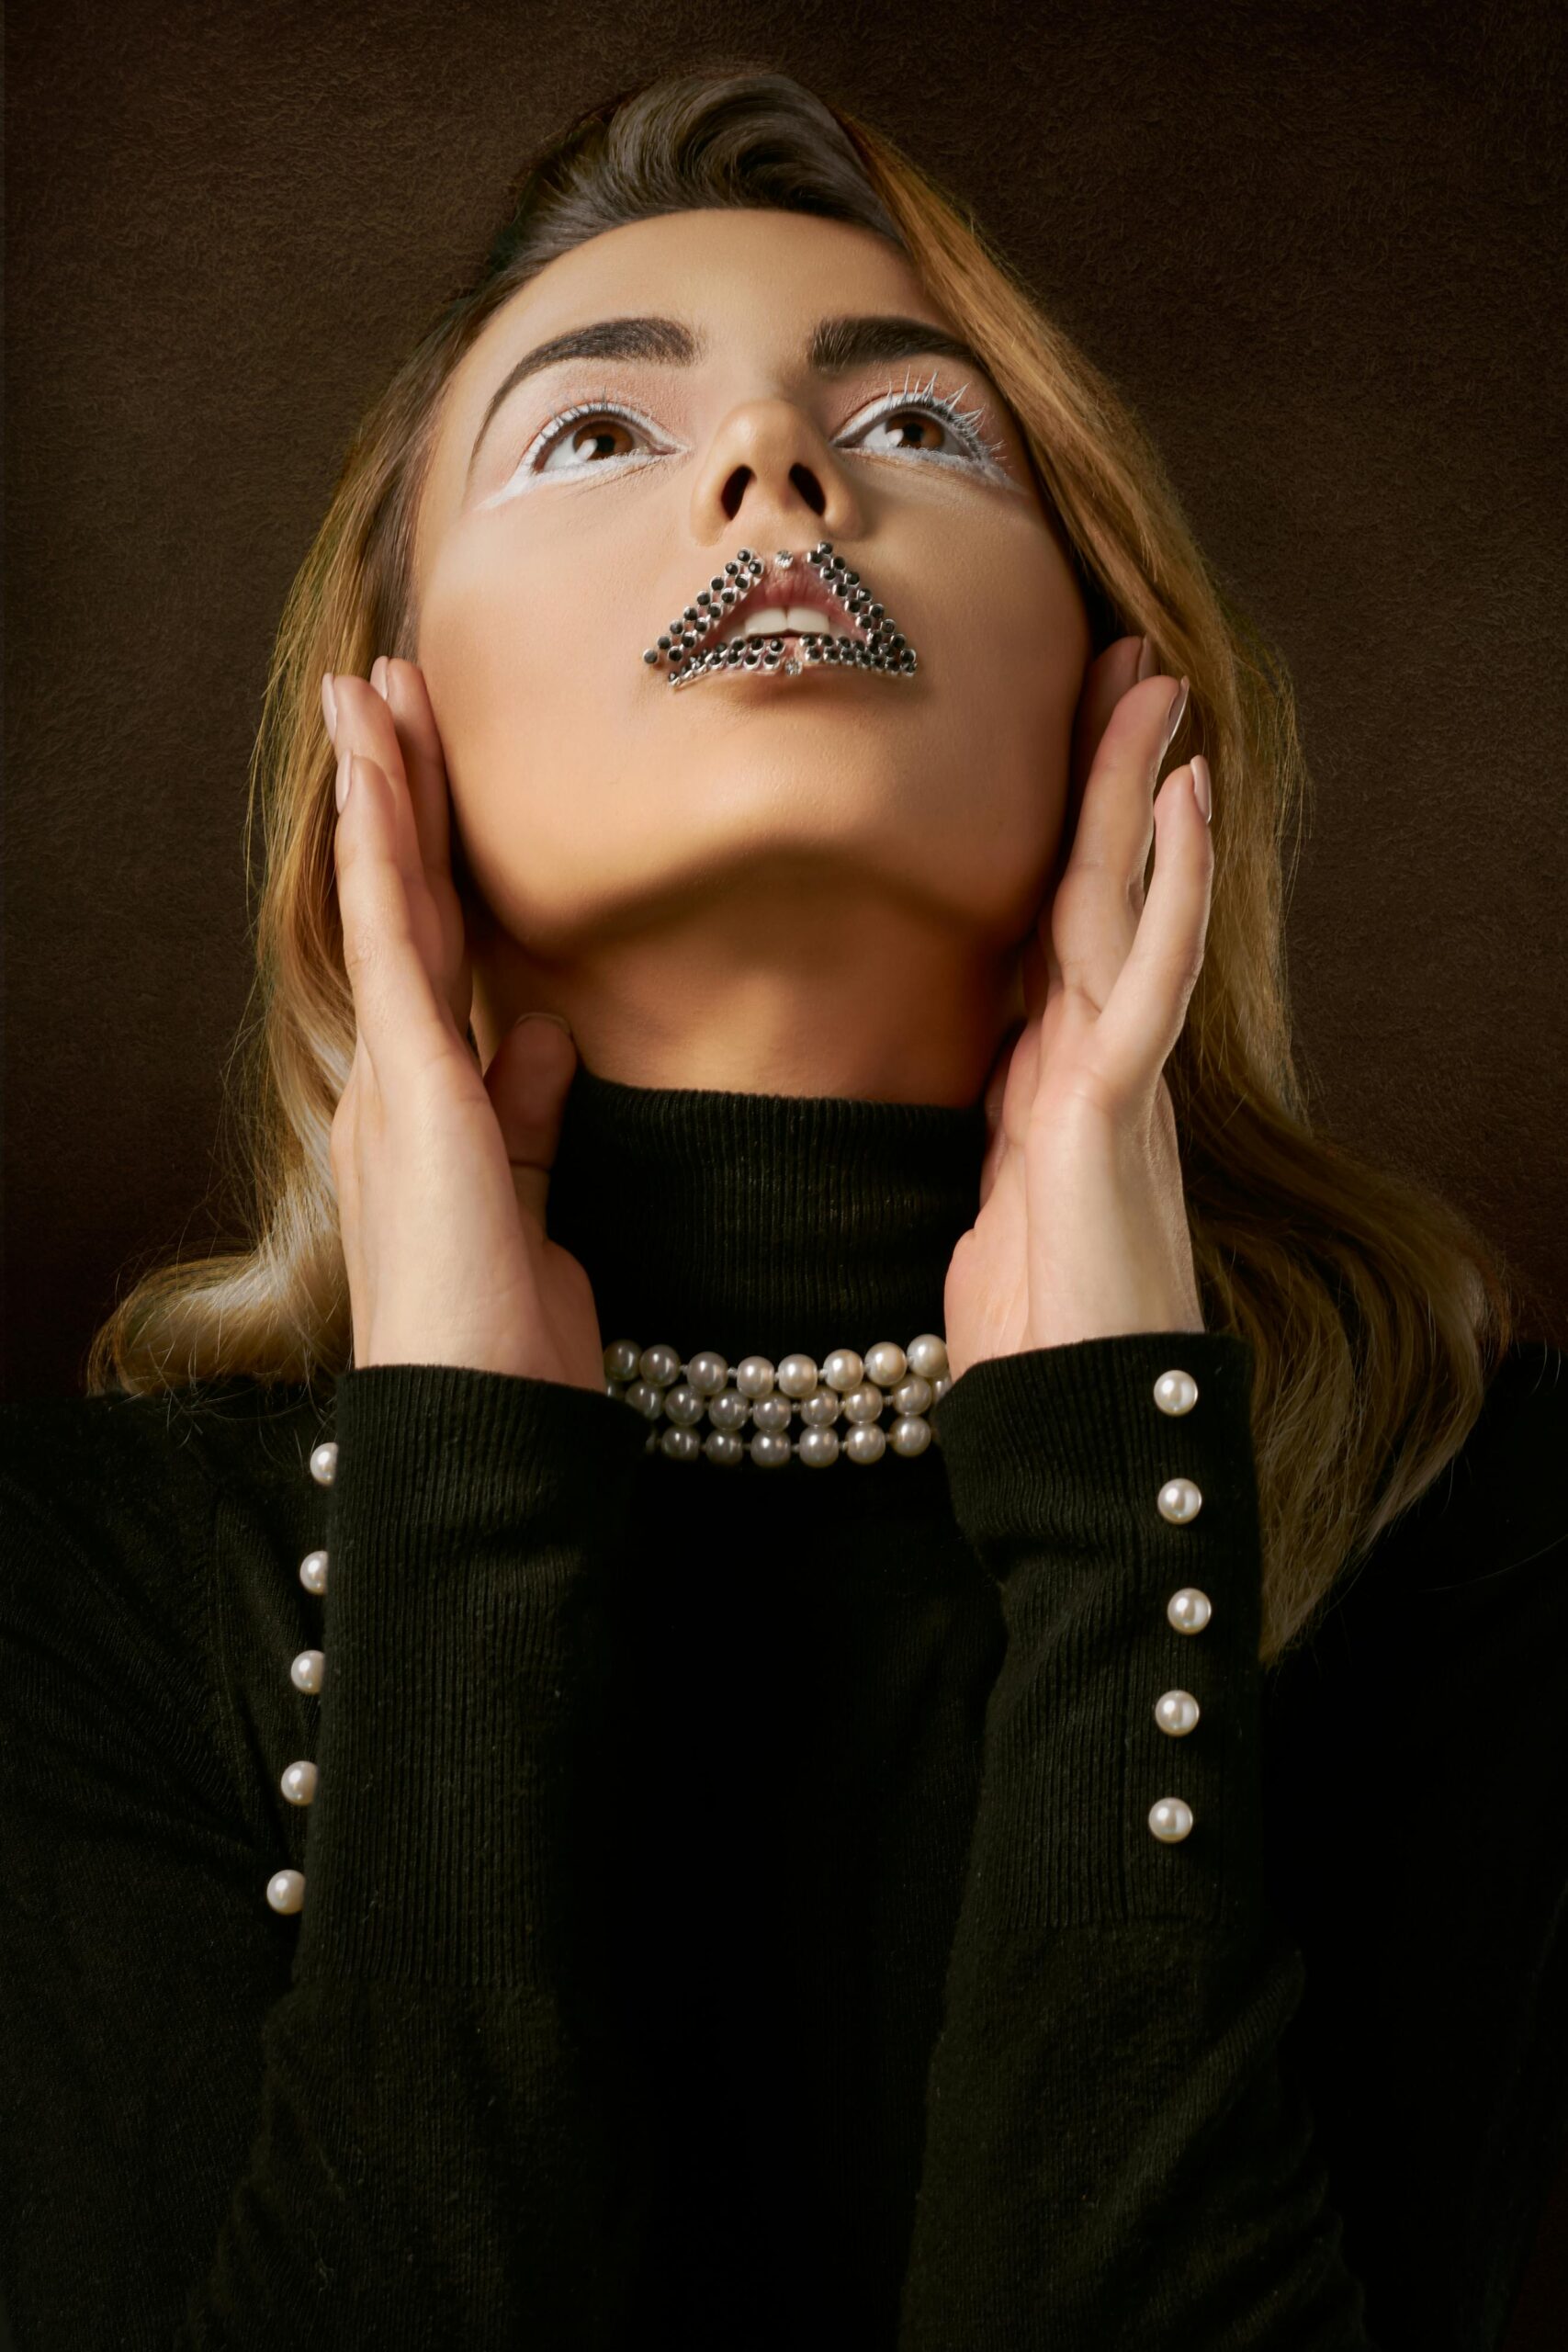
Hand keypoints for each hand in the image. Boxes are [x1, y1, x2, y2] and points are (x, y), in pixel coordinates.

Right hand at [324, 657, 604, 1389]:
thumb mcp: (536, 1203)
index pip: (428, 953)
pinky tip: (379, 772)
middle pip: (396, 907)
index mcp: (427, 1113)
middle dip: (393, 793)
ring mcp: (390, 1083)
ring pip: (384, 903)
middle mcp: (392, 1084)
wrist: (485, 1428)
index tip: (424, 766)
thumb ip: (533, 1114)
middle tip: (386, 686)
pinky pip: (391, 942)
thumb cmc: (511, 1342)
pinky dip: (382, 849)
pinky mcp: (410, 1088)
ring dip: (381, 789)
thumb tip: (543, 1032)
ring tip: (373, 688)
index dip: (421, 853)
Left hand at [942, 637, 1212, 1381]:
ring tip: (1153, 687)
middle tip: (1126, 666)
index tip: (1063, 748)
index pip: (1057, 932)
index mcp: (1052, 1086)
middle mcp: (1093, 1063)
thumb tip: (993, 1092)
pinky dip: (1170, 882)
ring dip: (1134, 791)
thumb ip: (997, 1141)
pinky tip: (1183, 799)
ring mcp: (1113, 1079)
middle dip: (1106, 780)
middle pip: (1095, 893)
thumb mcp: (991, 1215)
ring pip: (1124, 906)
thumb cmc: (1033, 1343)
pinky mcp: (1113, 1108)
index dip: (1064, 838)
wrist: (1075, 1431)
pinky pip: (1149, 973)